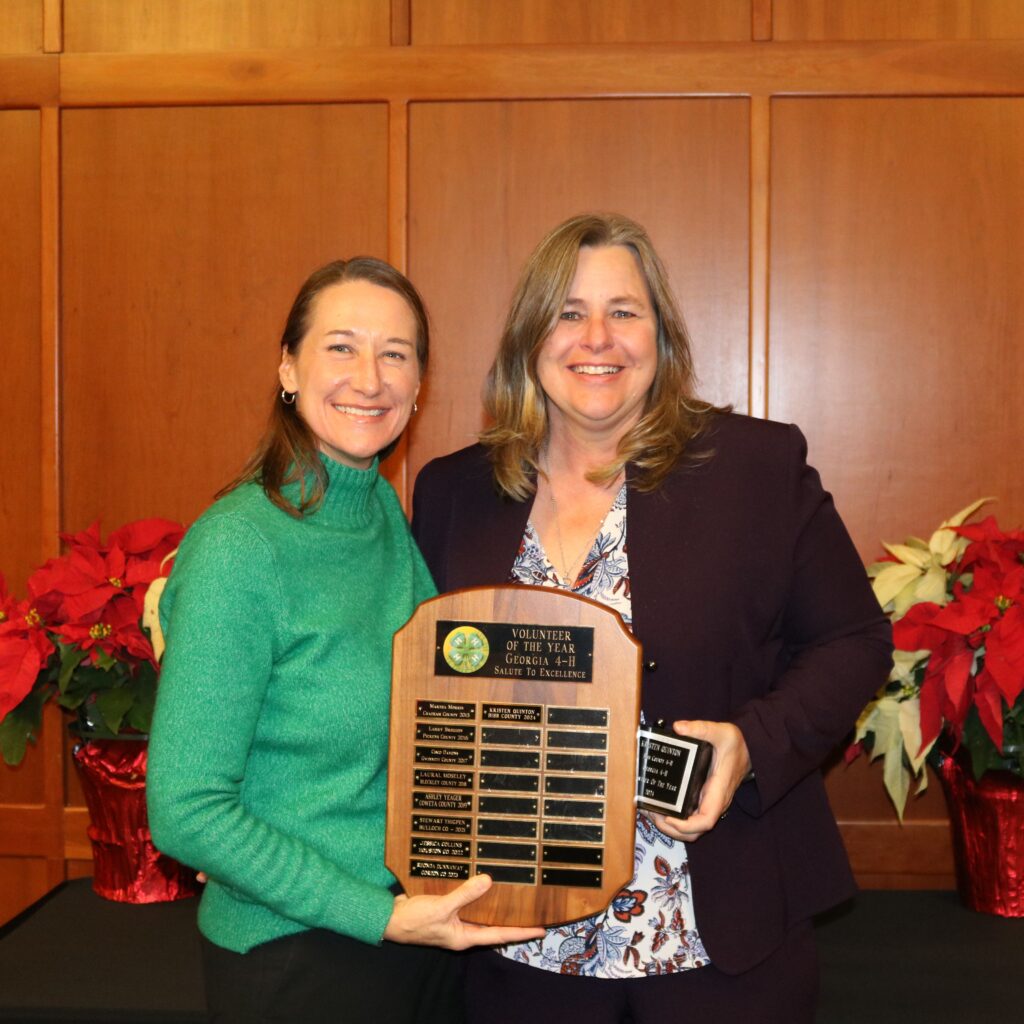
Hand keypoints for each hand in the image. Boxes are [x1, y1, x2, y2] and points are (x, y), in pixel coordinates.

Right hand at [383, 873, 545, 949]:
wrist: (390, 918)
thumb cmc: (415, 920)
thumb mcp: (442, 908)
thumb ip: (465, 895)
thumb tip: (488, 881)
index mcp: (465, 937)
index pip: (500, 935)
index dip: (521, 932)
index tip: (541, 929)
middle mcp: (463, 930)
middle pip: (493, 925)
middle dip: (512, 919)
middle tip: (533, 910)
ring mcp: (455, 920)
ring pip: (481, 913)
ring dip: (495, 905)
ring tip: (515, 896)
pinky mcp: (447, 909)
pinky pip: (467, 902)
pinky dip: (476, 894)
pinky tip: (483, 883)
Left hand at [649, 719, 750, 842]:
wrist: (749, 749)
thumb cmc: (738, 744)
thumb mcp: (722, 732)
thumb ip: (701, 729)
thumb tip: (679, 727)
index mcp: (718, 791)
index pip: (706, 820)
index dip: (687, 825)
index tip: (668, 817)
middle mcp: (714, 802)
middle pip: (695, 831)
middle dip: (672, 830)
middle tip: (651, 814)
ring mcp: (709, 802)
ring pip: (692, 828)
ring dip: (671, 826)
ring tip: (651, 812)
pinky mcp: (704, 799)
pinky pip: (690, 816)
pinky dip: (675, 817)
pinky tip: (660, 806)